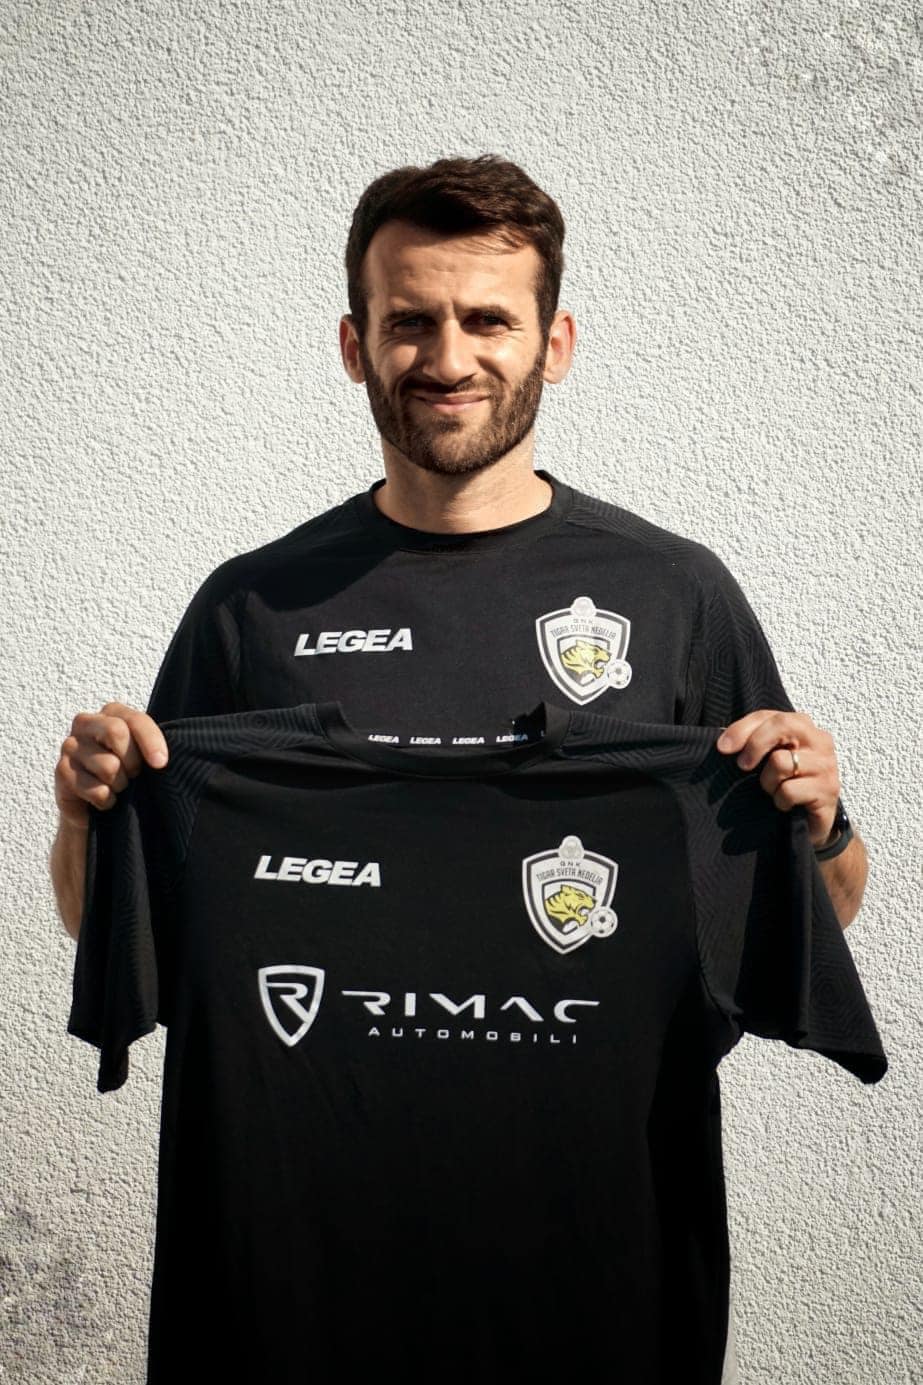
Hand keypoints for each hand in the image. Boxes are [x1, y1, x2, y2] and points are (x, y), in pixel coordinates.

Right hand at [54, 701, 168, 829]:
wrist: (94, 807)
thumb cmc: (125, 774)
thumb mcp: (142, 755)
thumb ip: (150, 746)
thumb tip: (161, 759)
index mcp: (110, 713)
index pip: (134, 720)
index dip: (151, 741)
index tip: (161, 763)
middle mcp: (85, 723)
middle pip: (116, 732)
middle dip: (132, 761)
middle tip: (133, 774)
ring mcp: (70, 746)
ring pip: (108, 766)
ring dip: (120, 785)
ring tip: (117, 787)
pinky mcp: (61, 771)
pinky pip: (97, 790)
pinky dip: (107, 800)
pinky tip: (104, 799)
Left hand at [715, 710, 840, 848]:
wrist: (810, 821)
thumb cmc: (785, 783)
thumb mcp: (768, 759)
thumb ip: (752, 743)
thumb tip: (723, 742)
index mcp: (802, 726)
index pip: (768, 716)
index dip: (742, 729)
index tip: (722, 748)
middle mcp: (819, 740)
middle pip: (782, 725)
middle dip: (755, 745)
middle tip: (743, 766)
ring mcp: (826, 764)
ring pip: (781, 762)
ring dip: (768, 782)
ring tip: (774, 790)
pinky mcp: (828, 790)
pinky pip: (789, 791)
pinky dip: (780, 801)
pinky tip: (785, 804)